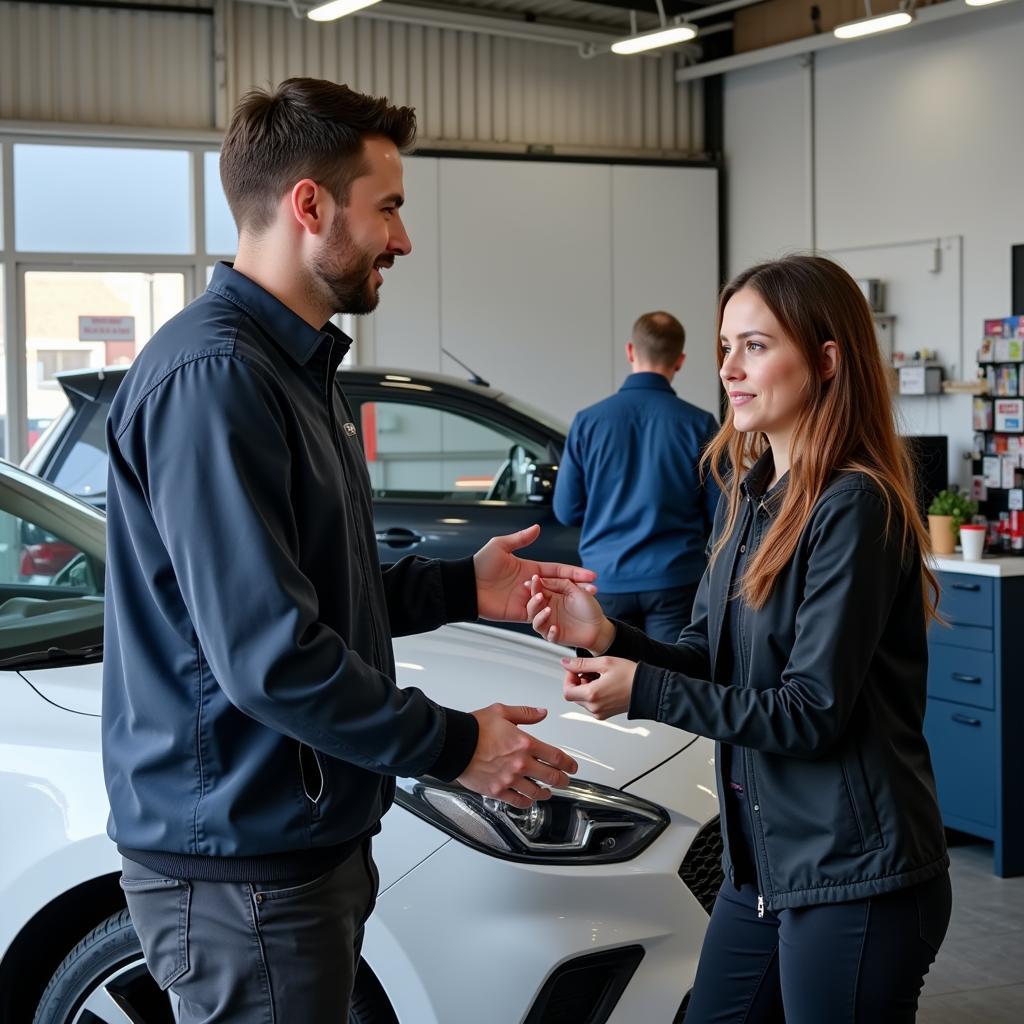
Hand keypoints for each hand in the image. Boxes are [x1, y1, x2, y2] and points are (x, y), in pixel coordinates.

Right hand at [457, 704, 578, 808]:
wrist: (453, 744)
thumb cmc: (474, 728)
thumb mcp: (501, 712)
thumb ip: (525, 713)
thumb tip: (542, 713)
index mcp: (525, 743)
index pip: (556, 756)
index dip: (569, 764)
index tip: (572, 767)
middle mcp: (520, 763)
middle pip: (551, 777)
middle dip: (562, 780)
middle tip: (565, 781)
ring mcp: (509, 779)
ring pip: (536, 792)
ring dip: (545, 793)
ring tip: (547, 792)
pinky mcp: (497, 791)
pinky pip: (517, 801)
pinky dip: (526, 802)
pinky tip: (528, 800)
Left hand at [473, 524, 595, 621]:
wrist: (466, 585)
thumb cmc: (480, 564)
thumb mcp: (501, 546)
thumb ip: (520, 539)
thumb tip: (538, 527)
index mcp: (530, 569)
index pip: (558, 571)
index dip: (574, 572)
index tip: (591, 575)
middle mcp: (531, 585)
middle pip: (559, 587)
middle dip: (577, 589)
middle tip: (593, 591)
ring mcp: (527, 600)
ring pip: (551, 602)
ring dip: (564, 601)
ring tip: (577, 599)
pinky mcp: (519, 613)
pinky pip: (537, 614)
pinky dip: (545, 612)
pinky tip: (553, 609)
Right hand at [527, 576, 615, 652]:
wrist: (599, 626)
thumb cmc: (588, 608)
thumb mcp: (576, 590)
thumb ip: (561, 583)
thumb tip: (543, 580)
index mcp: (551, 598)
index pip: (538, 591)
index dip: (535, 585)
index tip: (534, 579)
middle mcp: (547, 610)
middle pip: (533, 606)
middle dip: (534, 601)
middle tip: (539, 595)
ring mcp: (550, 624)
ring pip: (536, 621)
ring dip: (540, 616)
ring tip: (548, 610)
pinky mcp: (554, 636)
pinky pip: (548, 635)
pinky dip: (551, 632)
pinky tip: (555, 628)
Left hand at [560, 656, 637, 719]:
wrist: (649, 689)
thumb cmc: (631, 676)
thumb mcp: (604, 663)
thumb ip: (581, 663)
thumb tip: (566, 663)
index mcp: (592, 695)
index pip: (567, 691)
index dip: (568, 678)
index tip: (576, 670)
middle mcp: (594, 707)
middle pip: (574, 696)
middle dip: (577, 682)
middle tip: (589, 671)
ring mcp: (600, 713)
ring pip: (582, 700)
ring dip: (585, 687)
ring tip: (599, 677)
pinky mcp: (605, 714)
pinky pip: (592, 704)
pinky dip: (593, 694)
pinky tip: (604, 684)